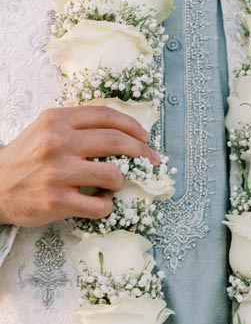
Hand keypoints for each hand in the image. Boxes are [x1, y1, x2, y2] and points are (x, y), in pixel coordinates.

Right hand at [0, 106, 159, 226]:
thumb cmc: (27, 159)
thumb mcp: (46, 130)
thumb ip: (77, 127)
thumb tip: (121, 133)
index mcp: (57, 120)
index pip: (106, 116)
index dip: (133, 127)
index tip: (145, 139)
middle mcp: (58, 142)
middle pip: (116, 142)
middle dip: (141, 152)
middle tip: (150, 161)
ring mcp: (58, 172)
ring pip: (113, 175)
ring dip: (120, 182)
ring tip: (112, 186)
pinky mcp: (58, 201)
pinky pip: (100, 206)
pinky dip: (106, 207)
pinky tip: (99, 204)